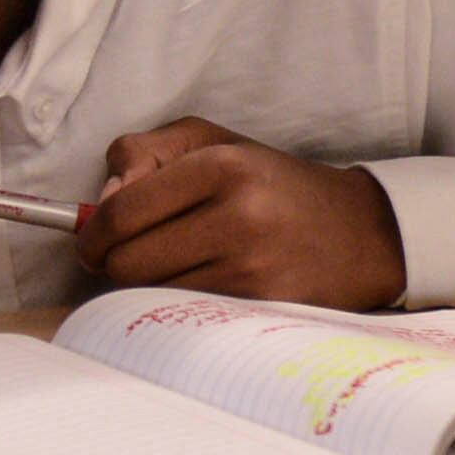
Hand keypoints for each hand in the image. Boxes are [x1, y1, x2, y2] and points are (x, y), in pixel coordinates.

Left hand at [73, 117, 407, 309]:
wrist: (363, 231)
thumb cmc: (270, 183)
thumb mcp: (210, 142)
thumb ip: (143, 154)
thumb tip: (101, 203)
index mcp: (221, 166)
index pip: (121, 211)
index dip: (92, 234)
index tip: (91, 242)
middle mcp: (239, 216)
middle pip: (128, 261)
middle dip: (114, 262)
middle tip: (128, 255)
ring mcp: (254, 267)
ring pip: (152, 293)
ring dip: (149, 284)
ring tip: (176, 263)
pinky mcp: (264, 306)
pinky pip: (186, 313)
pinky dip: (180, 301)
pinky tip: (202, 282)